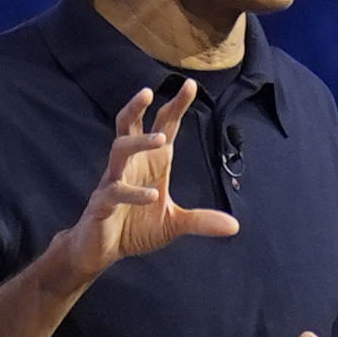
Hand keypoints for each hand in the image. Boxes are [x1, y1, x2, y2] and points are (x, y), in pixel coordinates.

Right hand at [69, 81, 242, 283]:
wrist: (101, 252)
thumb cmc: (135, 229)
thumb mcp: (173, 224)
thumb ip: (201, 221)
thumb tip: (235, 226)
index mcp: (150, 164)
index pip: (163, 127)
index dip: (175, 106)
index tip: (190, 84)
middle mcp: (131, 165)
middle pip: (129, 125)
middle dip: (138, 107)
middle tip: (149, 91)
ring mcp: (114, 181)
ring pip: (119, 149)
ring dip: (138, 142)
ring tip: (160, 140)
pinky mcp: (102, 203)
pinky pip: (115, 190)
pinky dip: (133, 192)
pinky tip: (152, 195)